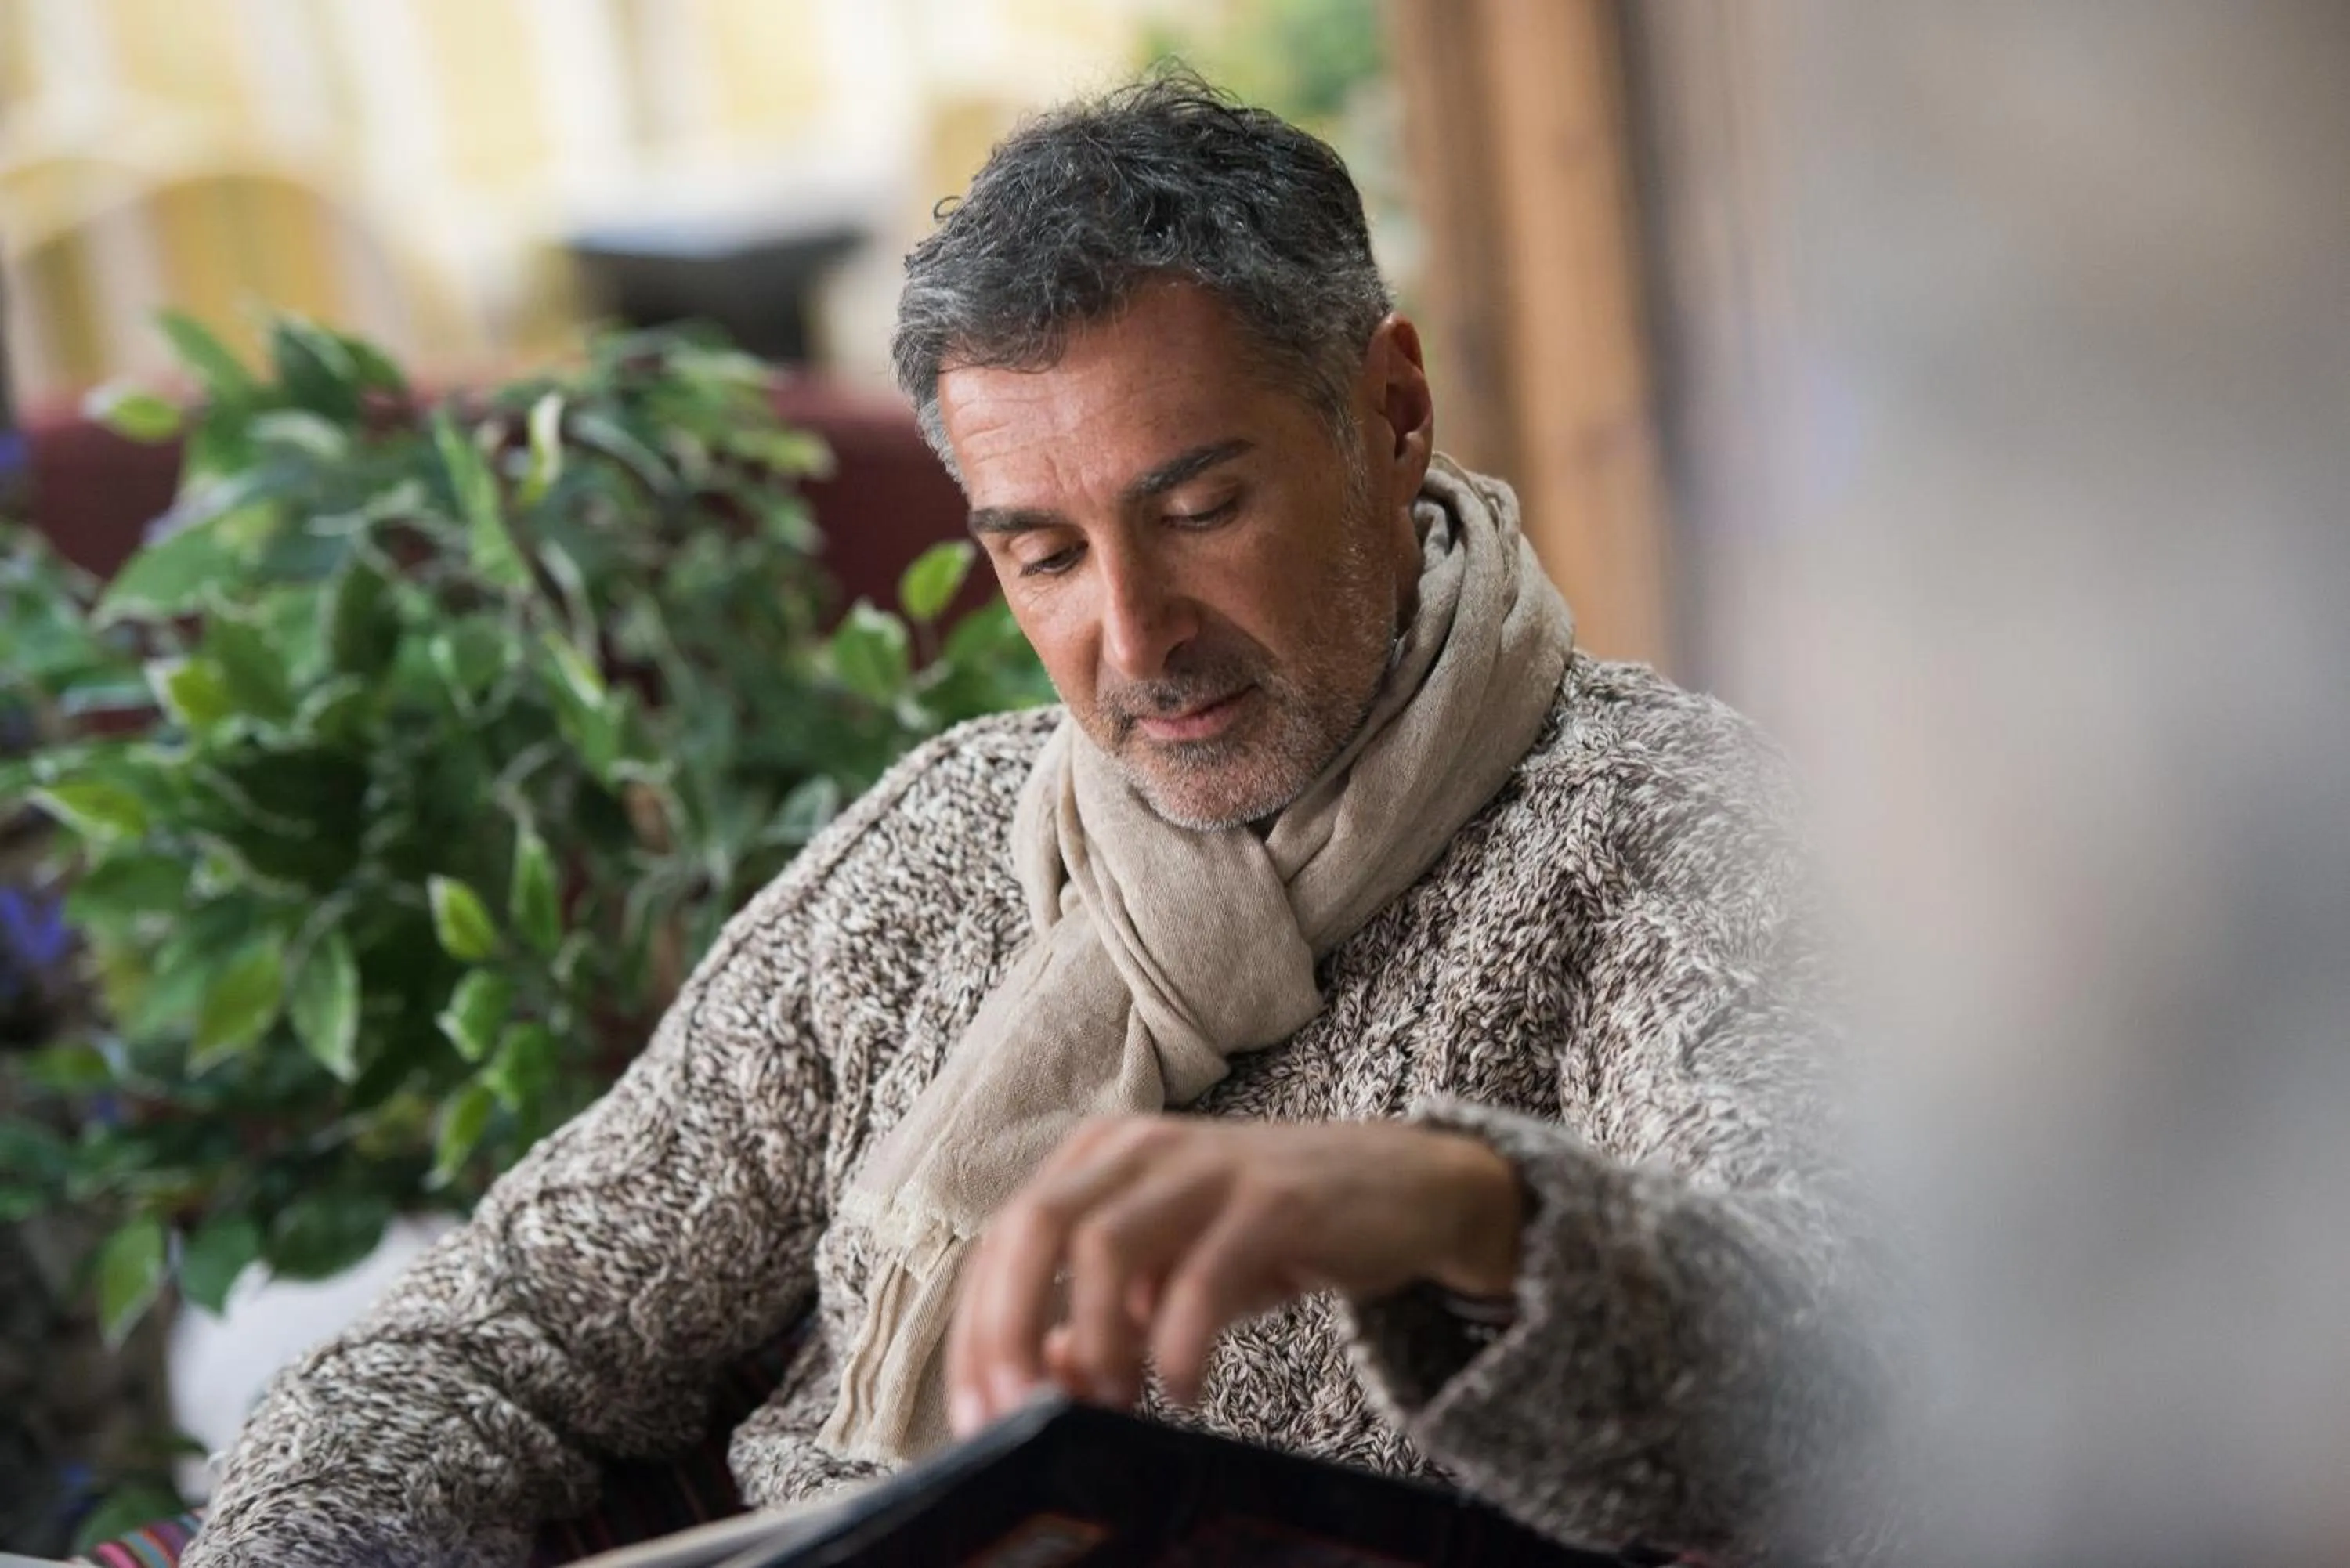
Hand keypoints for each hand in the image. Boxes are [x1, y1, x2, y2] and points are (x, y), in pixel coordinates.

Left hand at [945, 1115, 1523, 1435]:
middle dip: (1007, 1331)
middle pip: (1033, 1229)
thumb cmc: (1269, 1233)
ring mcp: (1205, 1166)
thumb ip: (1103, 1317)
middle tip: (1020, 1415)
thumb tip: (1040, 1372)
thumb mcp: (1172, 1271)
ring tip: (1115, 1403)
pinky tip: (1186, 1390)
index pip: (1003, 1240)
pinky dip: (1179, 1346)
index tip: (978, 1415)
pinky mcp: (1271, 1199)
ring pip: (1104, 1247)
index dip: (978, 1332)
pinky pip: (1201, 1278)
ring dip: (1094, 1342)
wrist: (1404, 1188)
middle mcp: (1138, 1147)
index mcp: (1099, 1157)